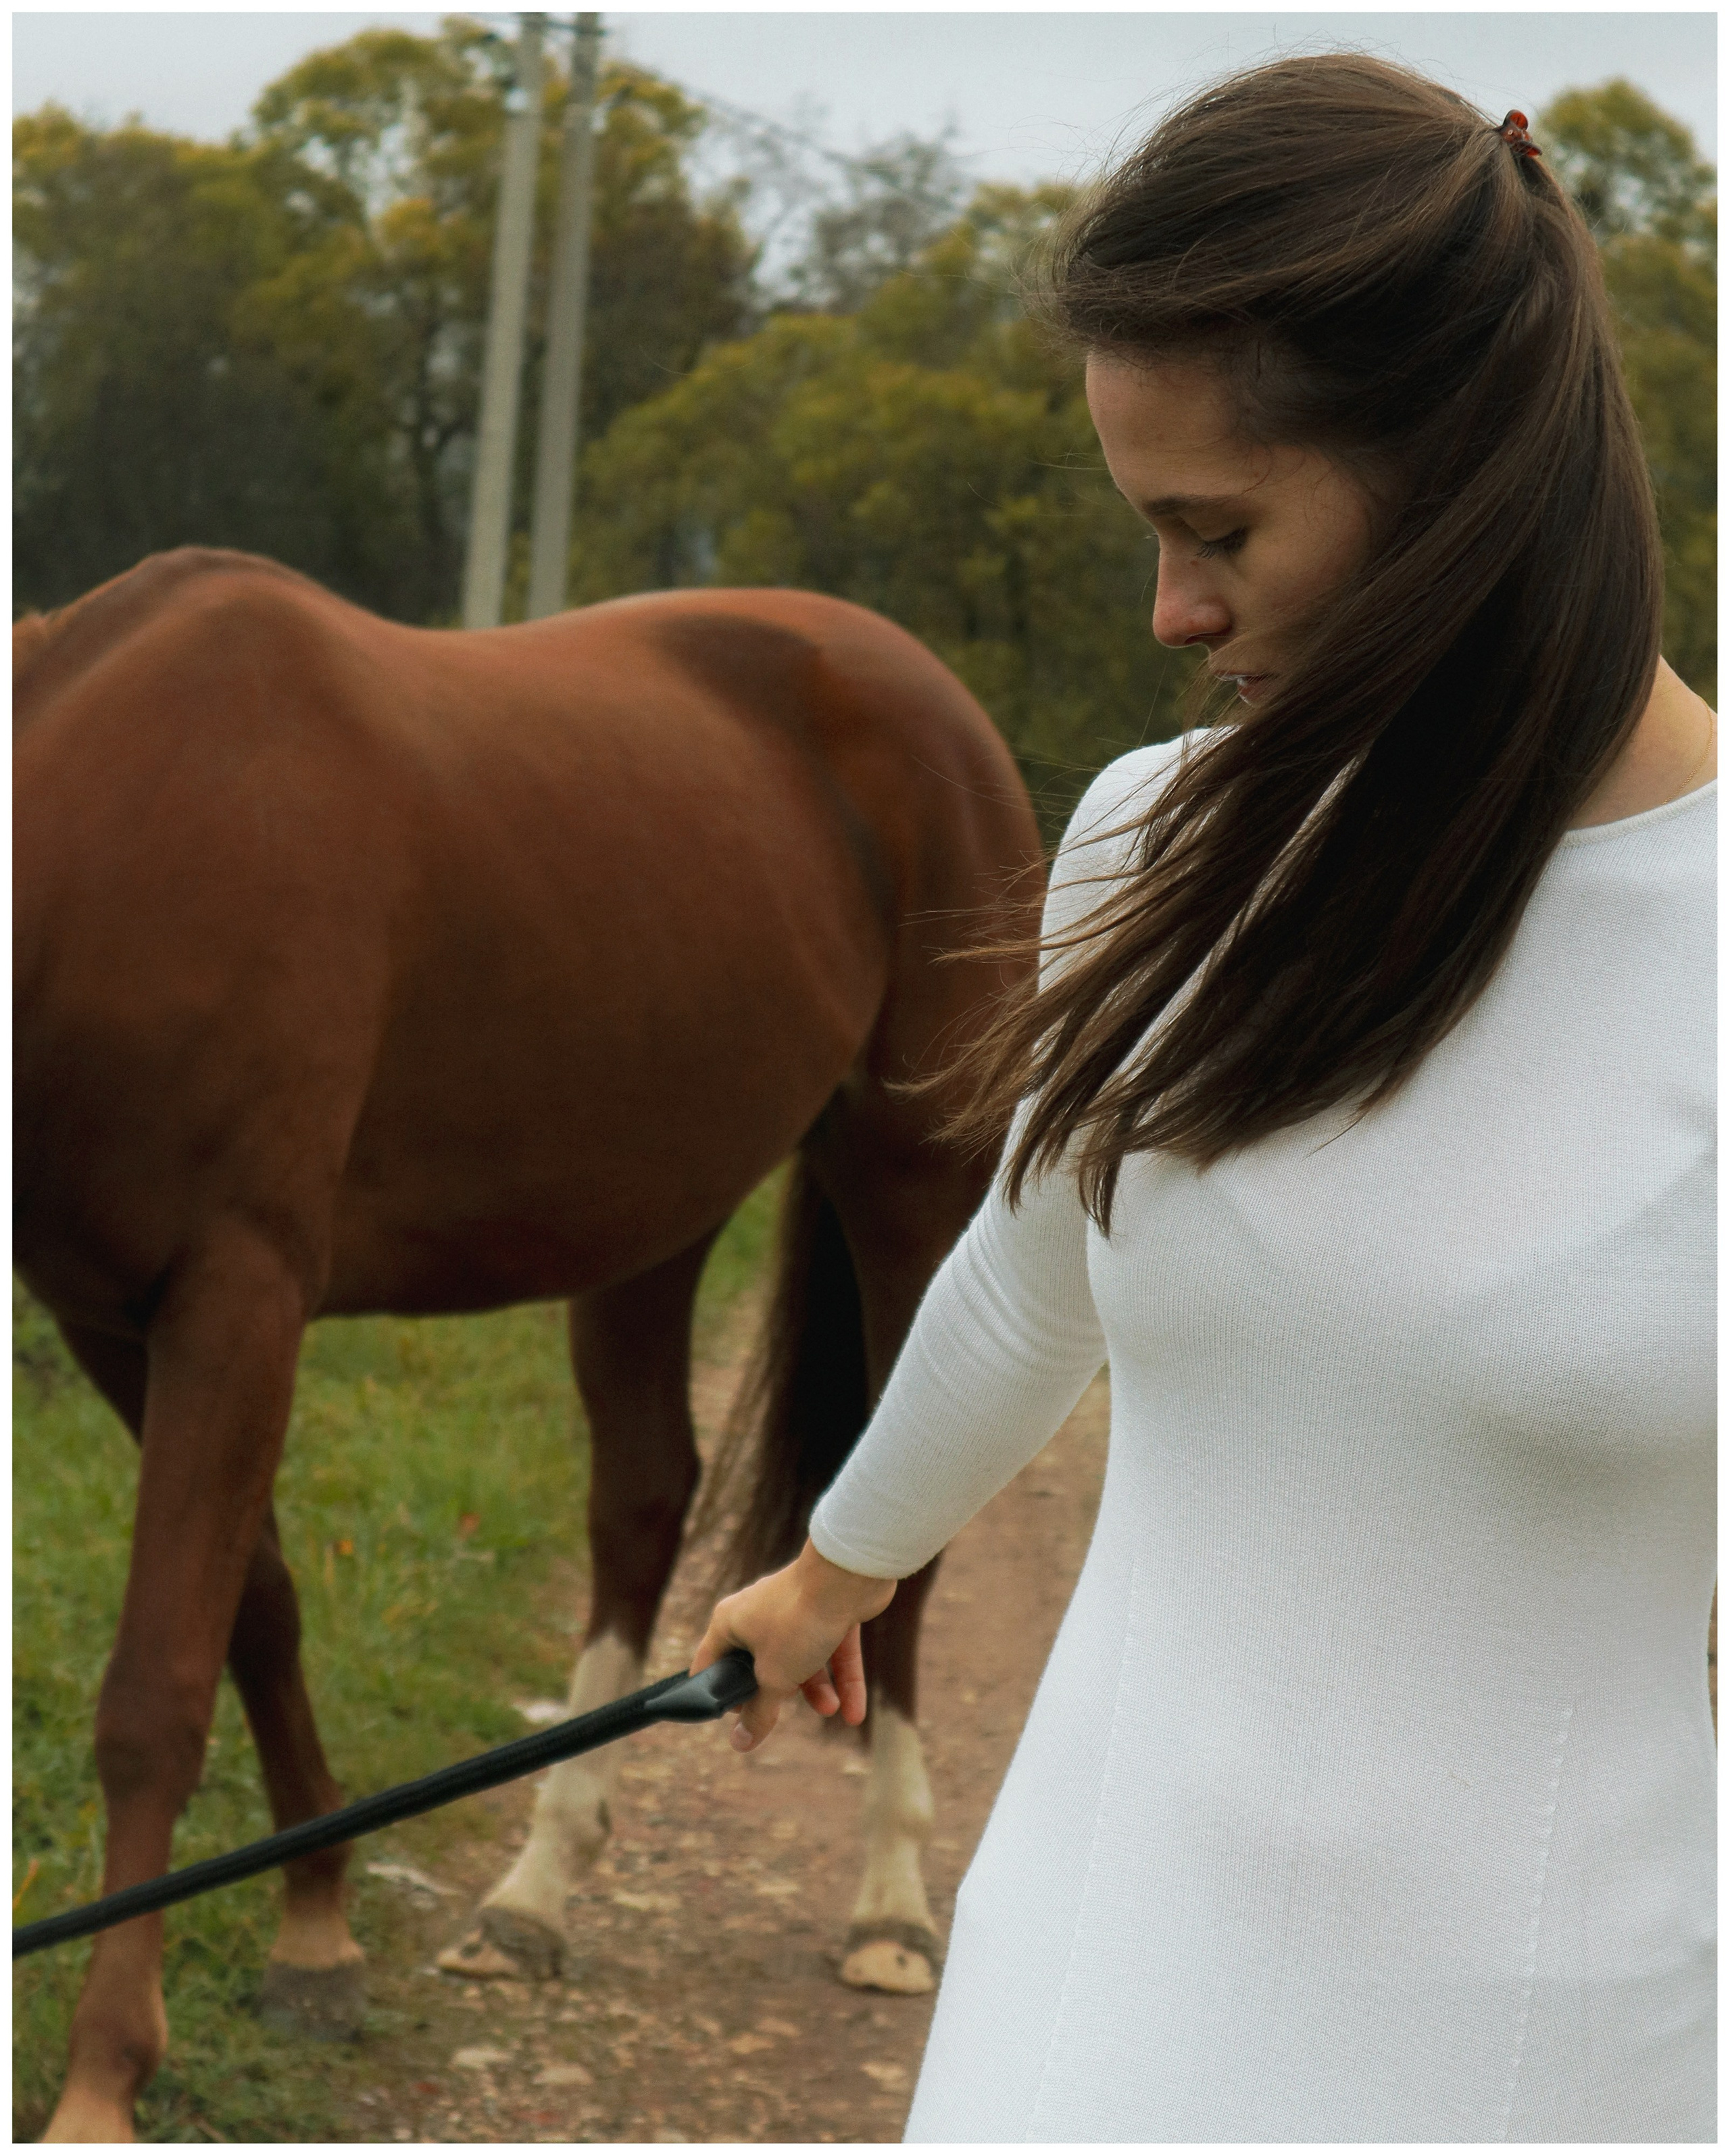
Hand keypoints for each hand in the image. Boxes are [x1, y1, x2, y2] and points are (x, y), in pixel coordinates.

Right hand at [691, 1538, 897, 1751]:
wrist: (849, 1575)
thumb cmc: (799, 1620)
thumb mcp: (773, 1677)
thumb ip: (759, 1712)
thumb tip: (740, 1744)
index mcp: (731, 1622)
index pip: (710, 1664)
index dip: (716, 1694)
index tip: (732, 1720)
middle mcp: (759, 1613)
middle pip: (760, 1665)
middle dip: (776, 1693)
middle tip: (781, 1713)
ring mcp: (796, 1611)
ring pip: (801, 1660)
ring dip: (816, 1690)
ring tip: (829, 1709)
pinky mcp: (829, 1612)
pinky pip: (832, 1651)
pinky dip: (843, 1680)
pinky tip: (854, 1713)